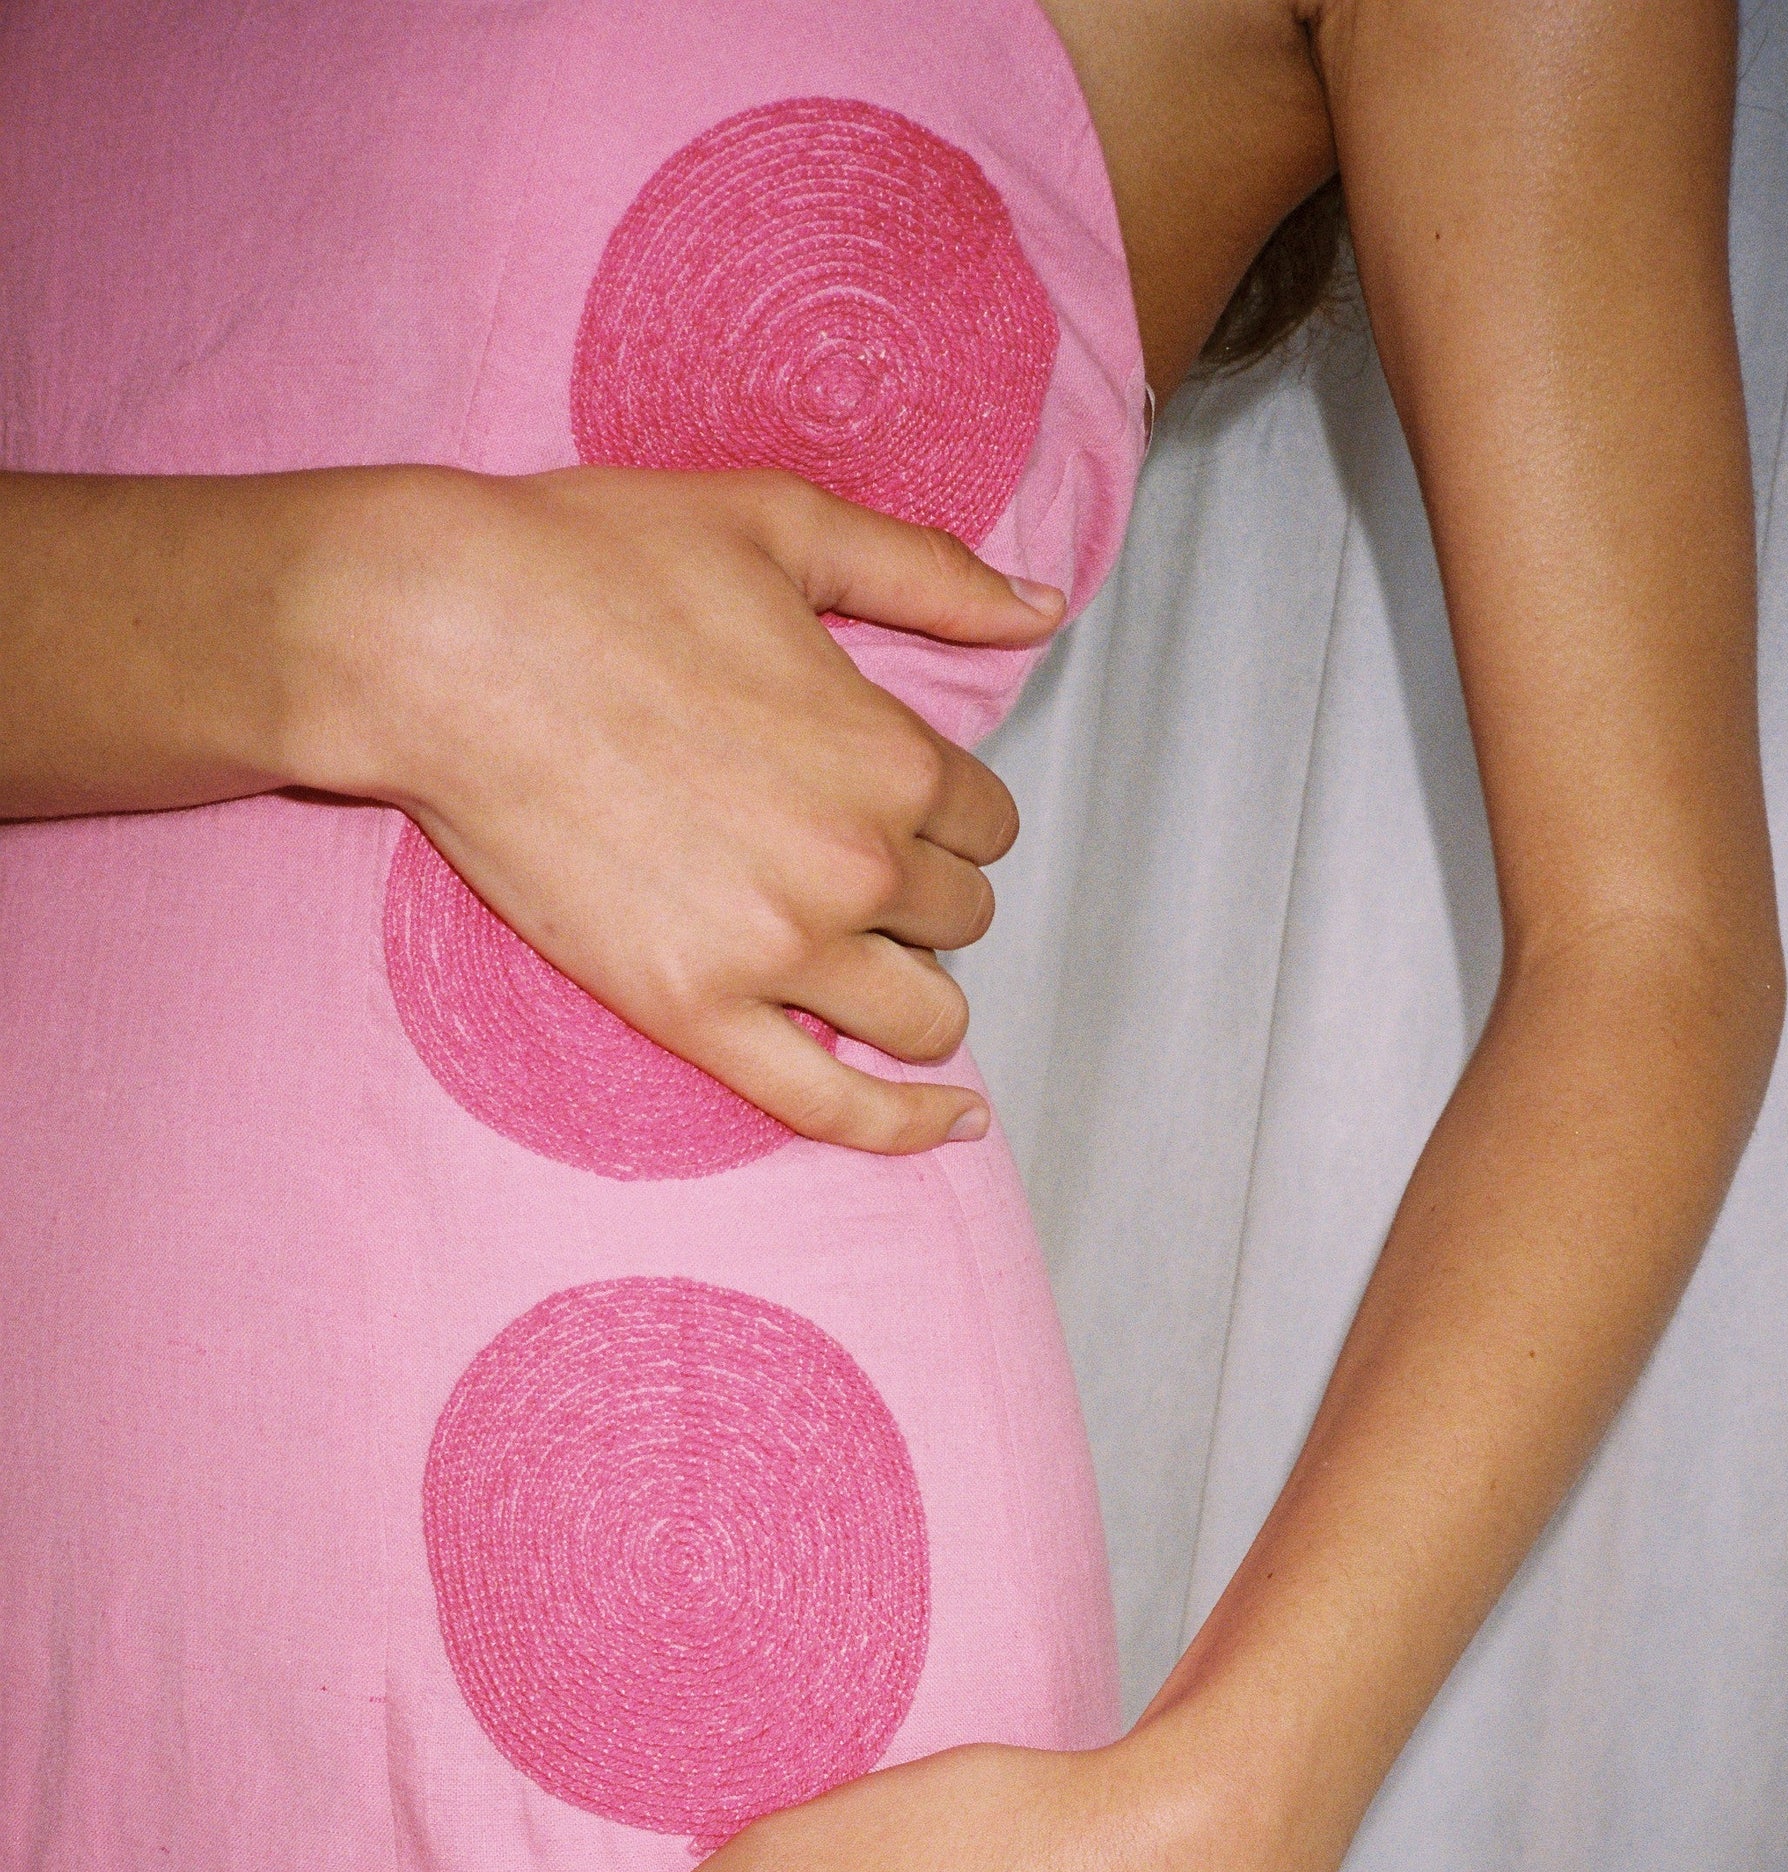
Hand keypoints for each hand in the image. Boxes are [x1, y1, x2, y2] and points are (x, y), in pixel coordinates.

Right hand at [302, 463, 1063, 1149]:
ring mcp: (775, 951)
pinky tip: (952, 1120)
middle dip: (920, 890)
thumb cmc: (594, 564)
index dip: (946, 810)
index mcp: (888, 753)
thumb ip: (928, 575)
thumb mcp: (782, 526)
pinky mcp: (692, 1011)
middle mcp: (853, 864)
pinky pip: (835, 1107)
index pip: (984, 822)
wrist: (441, 640)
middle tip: (837, 853)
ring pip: (922, 1014)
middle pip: (957, 918)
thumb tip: (1041, 608)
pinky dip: (906, 1124)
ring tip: (865, 960)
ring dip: (913, 987)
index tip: (888, 796)